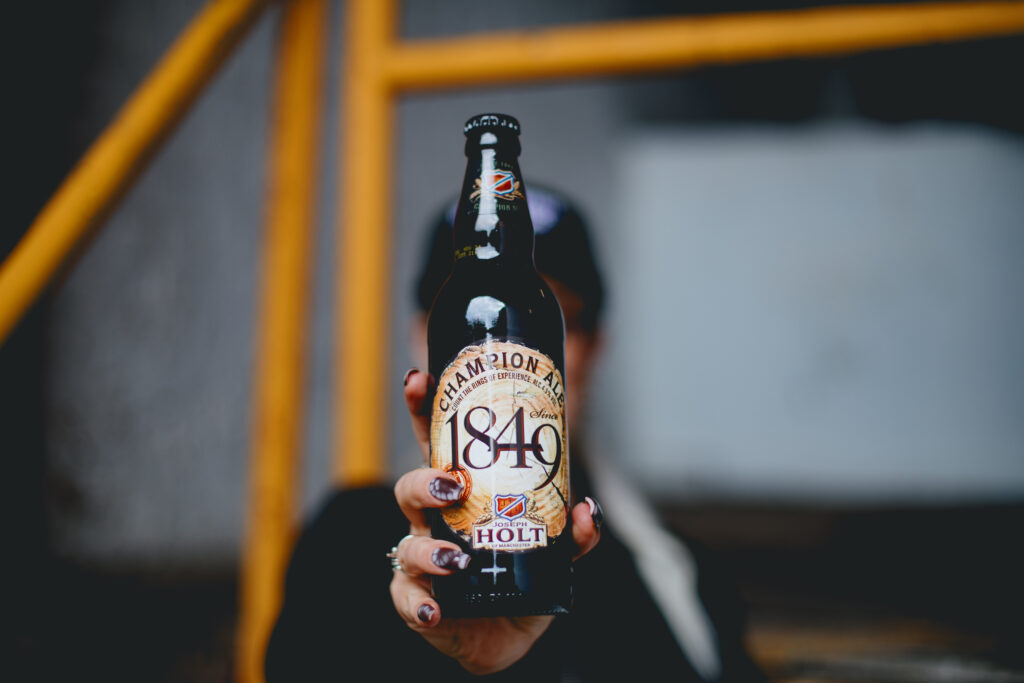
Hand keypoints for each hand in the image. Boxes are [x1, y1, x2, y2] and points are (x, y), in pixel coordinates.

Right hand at [389, 368, 601, 674]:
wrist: (507, 632)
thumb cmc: (521, 576)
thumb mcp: (555, 551)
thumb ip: (573, 532)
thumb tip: (587, 509)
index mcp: (462, 494)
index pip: (437, 443)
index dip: (424, 409)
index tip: (421, 379)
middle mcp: (435, 522)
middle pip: (411, 487)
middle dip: (424, 480)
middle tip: (452, 485)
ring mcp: (421, 560)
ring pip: (407, 543)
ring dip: (429, 550)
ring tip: (456, 559)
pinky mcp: (416, 600)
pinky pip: (405, 598)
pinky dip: (417, 603)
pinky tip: (433, 609)